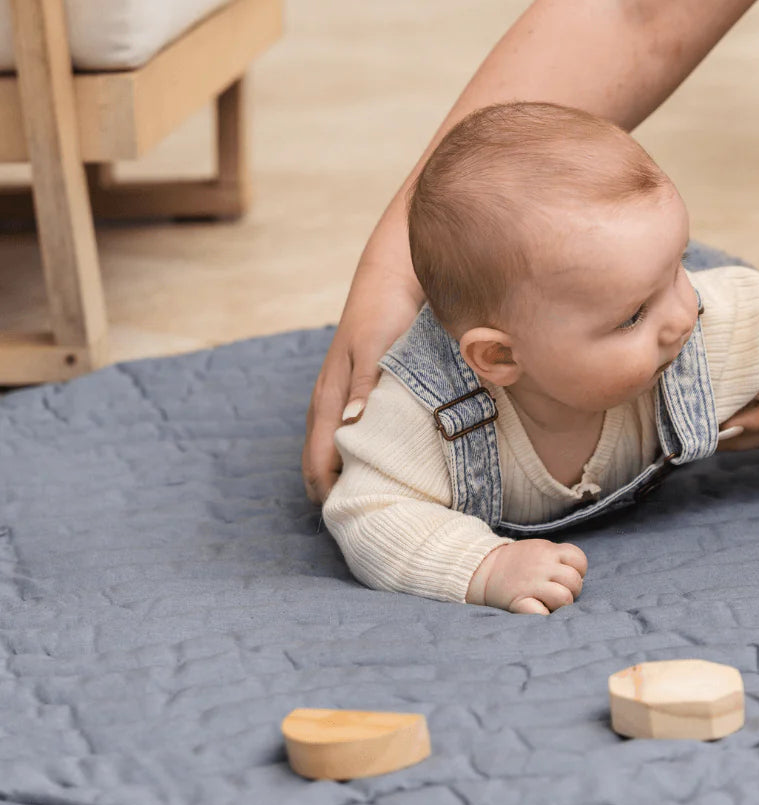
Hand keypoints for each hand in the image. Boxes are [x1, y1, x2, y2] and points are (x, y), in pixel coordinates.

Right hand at [302, 261, 423, 502]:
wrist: (393, 276)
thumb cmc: (386, 311)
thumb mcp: (376, 348)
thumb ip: (364, 386)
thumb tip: (351, 428)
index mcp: (329, 399)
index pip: (318, 464)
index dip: (329, 497)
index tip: (353, 524)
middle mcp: (330, 403)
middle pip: (320, 466)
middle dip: (335, 497)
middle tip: (365, 528)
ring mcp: (342, 399)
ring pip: (334, 453)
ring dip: (347, 481)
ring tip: (374, 510)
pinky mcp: (359, 392)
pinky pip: (350, 437)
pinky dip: (359, 460)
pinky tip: (384, 472)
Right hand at [466, 540, 587, 614]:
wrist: (483, 568)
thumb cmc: (518, 562)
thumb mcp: (539, 549)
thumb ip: (559, 558)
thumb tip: (578, 578)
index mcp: (548, 551)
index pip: (579, 560)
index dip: (578, 571)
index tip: (565, 576)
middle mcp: (542, 566)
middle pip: (574, 581)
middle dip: (572, 590)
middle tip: (557, 592)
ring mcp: (531, 584)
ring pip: (564, 598)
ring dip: (560, 604)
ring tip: (549, 602)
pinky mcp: (519, 601)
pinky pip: (541, 613)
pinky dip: (543, 614)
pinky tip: (537, 609)